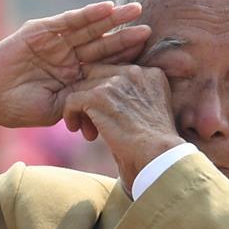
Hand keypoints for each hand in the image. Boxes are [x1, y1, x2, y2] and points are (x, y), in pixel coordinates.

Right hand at [0, 1, 150, 127]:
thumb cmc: (18, 106)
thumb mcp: (56, 108)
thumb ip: (79, 101)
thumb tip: (108, 103)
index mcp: (75, 77)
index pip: (106, 66)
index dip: (126, 61)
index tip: (150, 59)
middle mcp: (69, 56)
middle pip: (103, 44)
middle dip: (126, 37)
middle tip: (150, 29)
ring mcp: (56, 42)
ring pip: (90, 29)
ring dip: (112, 19)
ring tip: (135, 11)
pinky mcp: (42, 30)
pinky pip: (69, 21)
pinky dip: (87, 14)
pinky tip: (106, 8)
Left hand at [63, 64, 183, 187]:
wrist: (158, 157)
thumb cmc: (158, 148)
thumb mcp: (152, 113)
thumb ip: (135, 100)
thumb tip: (112, 103)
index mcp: (151, 75)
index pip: (118, 73)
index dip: (108, 93)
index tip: (110, 115)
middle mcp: (135, 72)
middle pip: (99, 75)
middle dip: (93, 99)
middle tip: (95, 125)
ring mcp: (116, 82)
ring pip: (84, 87)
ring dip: (82, 109)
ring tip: (87, 131)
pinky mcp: (99, 96)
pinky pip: (72, 98)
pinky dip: (70, 114)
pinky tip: (76, 129)